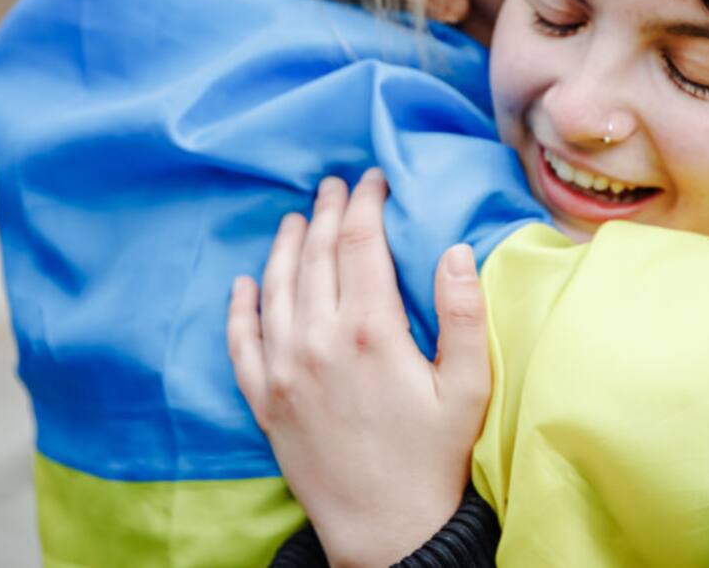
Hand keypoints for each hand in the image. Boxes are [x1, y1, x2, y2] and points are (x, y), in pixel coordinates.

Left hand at [227, 169, 490, 567]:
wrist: (387, 529)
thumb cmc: (436, 455)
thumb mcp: (469, 385)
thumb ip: (464, 312)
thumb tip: (453, 248)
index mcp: (371, 330)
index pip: (361, 241)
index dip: (366, 202)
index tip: (372, 178)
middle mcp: (318, 341)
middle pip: (316, 255)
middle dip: (328, 212)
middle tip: (335, 185)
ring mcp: (284, 370)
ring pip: (274, 288)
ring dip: (285, 246)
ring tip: (296, 218)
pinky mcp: (265, 400)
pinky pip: (240, 341)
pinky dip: (239, 306)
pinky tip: (243, 283)